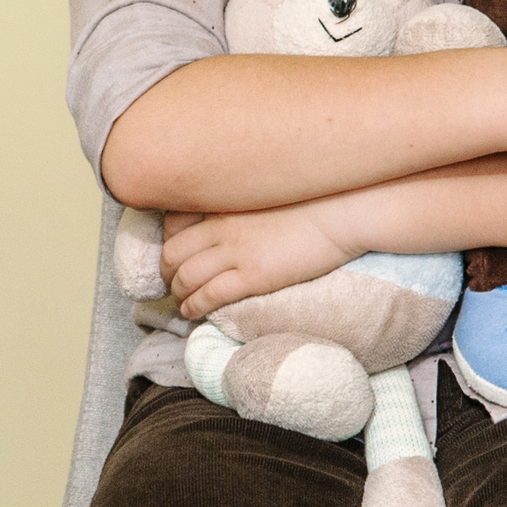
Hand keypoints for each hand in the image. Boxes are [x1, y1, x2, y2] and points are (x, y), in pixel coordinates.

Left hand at [160, 200, 356, 321]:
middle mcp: (222, 225)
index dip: (168, 241)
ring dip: (178, 293)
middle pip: (172, 252)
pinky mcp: (253, 275)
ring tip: (181, 302)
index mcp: (224, 202)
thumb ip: (240, 205)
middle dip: (166, 272)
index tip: (175, 253)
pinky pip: (210, 294)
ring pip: (186, 276)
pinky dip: (194, 306)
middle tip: (171, 283)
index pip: (174, 222)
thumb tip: (228, 222)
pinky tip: (193, 312)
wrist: (341, 211)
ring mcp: (236, 251)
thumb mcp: (264, 193)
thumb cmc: (311, 200)